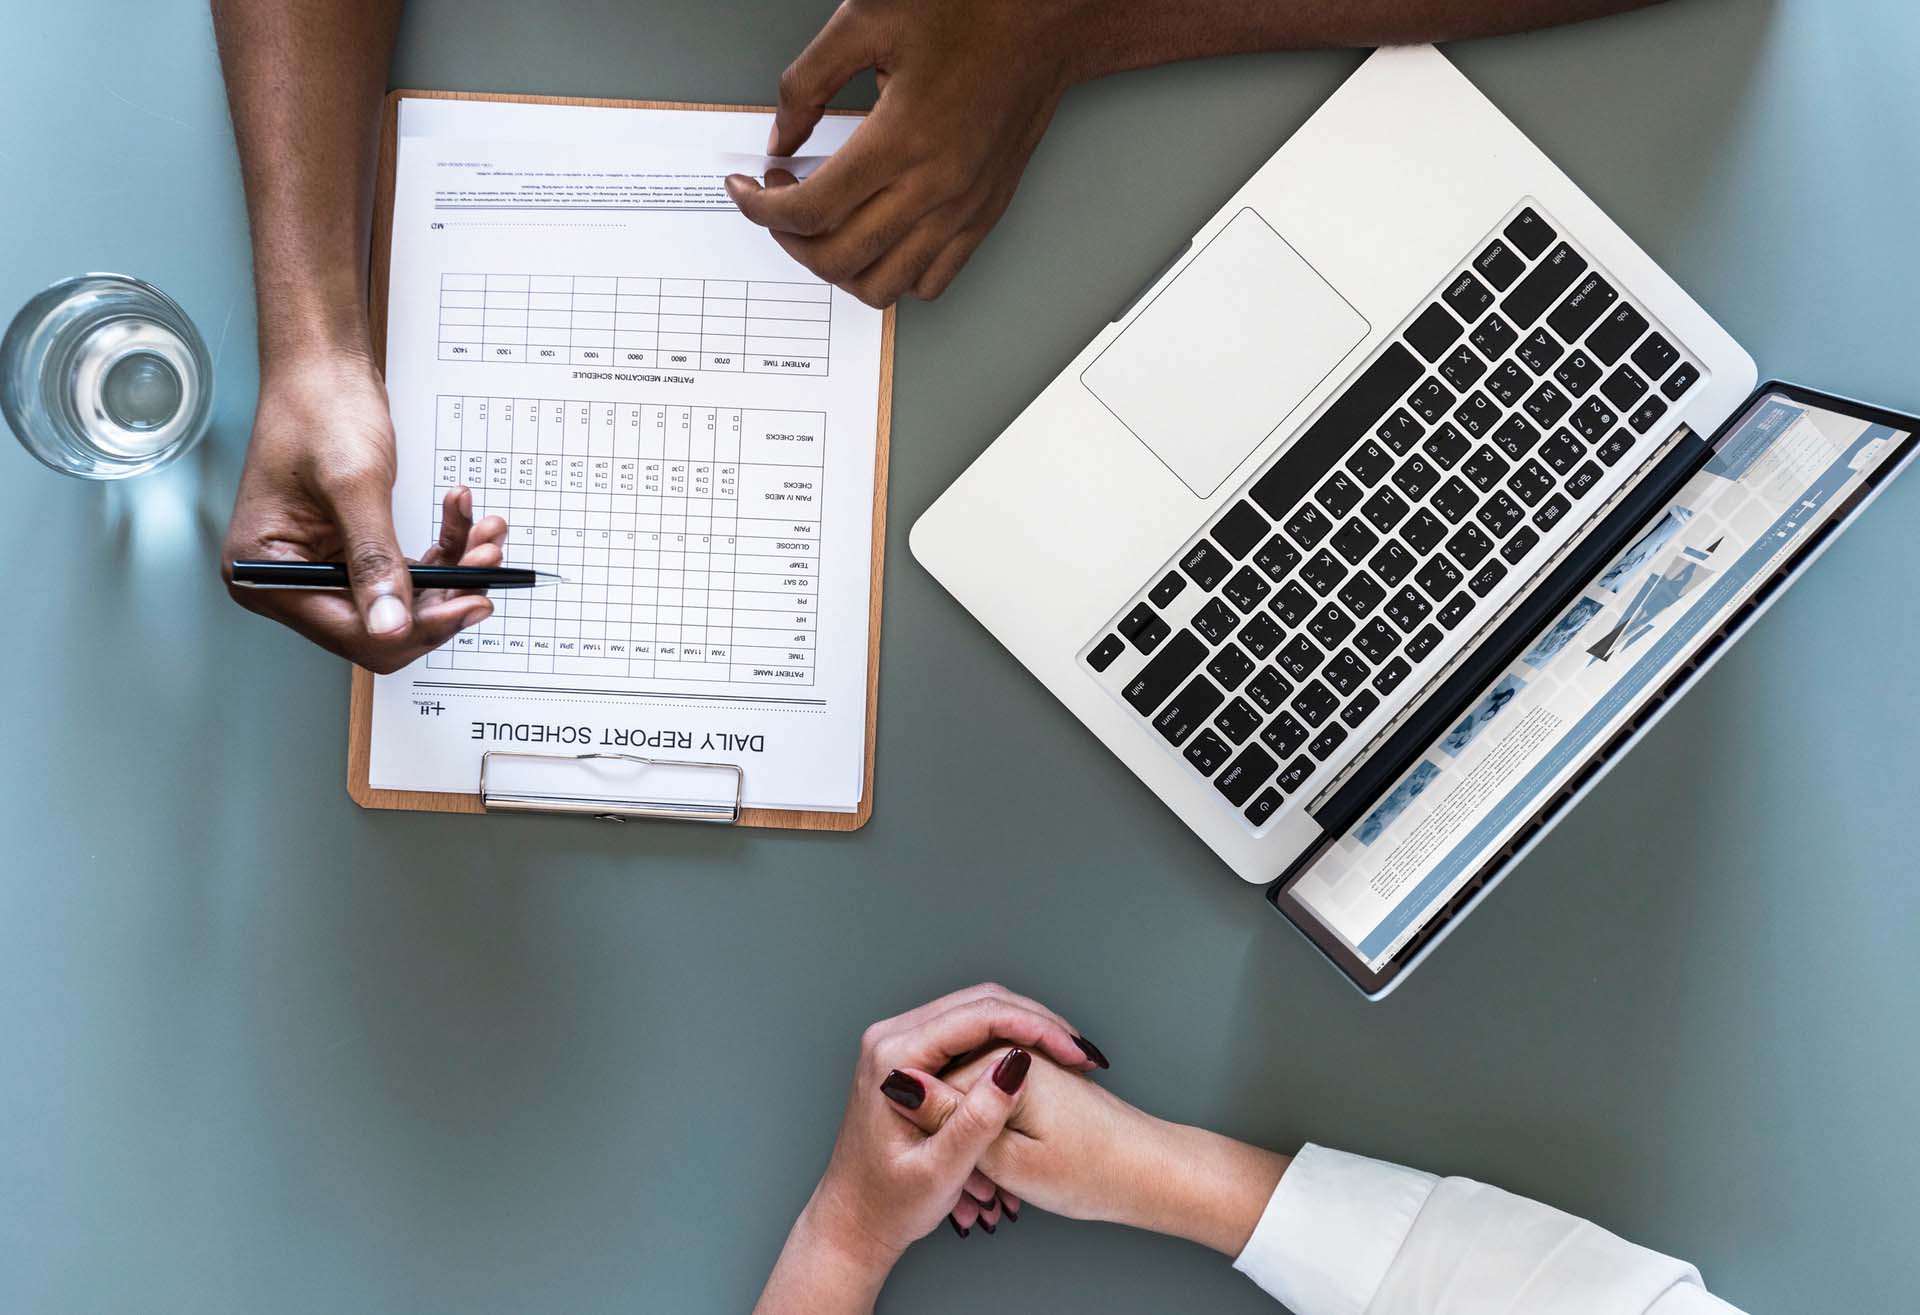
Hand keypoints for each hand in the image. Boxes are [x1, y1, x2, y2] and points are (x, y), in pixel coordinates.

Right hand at [222, 351, 503, 671]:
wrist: (323, 368)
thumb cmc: (319, 409)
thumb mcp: (354, 486)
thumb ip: (374, 560)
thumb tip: (392, 627)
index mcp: (264, 573)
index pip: (351, 632)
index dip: (416, 626)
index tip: (470, 603)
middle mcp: (289, 579)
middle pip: (383, 624)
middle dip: (443, 595)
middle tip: (487, 564)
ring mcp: (321, 565)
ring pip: (405, 597)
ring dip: (453, 569)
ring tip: (486, 534)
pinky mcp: (352, 549)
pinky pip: (407, 568)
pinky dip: (443, 548)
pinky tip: (464, 518)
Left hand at [726, 0, 1082, 305]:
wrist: (1044, 22)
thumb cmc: (971, 10)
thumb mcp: (866, 19)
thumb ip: (807, 82)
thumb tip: (780, 136)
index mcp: (901, 139)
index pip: (808, 210)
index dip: (760, 208)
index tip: (746, 190)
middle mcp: (934, 188)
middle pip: (837, 258)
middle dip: (789, 240)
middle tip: (778, 204)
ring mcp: (962, 211)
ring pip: (883, 285)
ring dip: (837, 268)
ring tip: (822, 229)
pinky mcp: (983, 217)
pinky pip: (931, 282)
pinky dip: (893, 276)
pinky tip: (875, 240)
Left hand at [754, 984, 1104, 1311]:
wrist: (854, 1221)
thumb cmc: (889, 1204)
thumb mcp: (940, 1172)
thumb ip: (976, 1119)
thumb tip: (1016, 1065)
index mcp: (893, 1057)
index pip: (977, 1017)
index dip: (1035, 1029)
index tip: (1076, 1054)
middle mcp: (891, 1037)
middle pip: (979, 1003)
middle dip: (1036, 1022)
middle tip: (1080, 1054)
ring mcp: (899, 1042)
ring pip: (976, 1012)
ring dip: (1025, 1028)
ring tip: (1068, 1058)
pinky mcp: (910, 1055)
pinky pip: (967, 1031)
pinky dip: (1007, 1041)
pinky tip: (1039, 1063)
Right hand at [906, 1049, 1288, 1254]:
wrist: (1150, 1173)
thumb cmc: (1092, 1173)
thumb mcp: (1008, 1161)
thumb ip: (952, 1121)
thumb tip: (901, 1083)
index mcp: (1000, 1060)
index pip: (928, 1083)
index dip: (928, 1131)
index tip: (943, 1172)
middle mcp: (1011, 1050)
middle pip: (947, 1083)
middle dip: (948, 1133)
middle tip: (969, 1186)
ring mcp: (1024, 1062)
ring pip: (969, 1097)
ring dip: (969, 1138)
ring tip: (987, 1188)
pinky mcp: (1035, 1077)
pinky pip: (992, 1101)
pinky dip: (990, 1136)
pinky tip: (1001, 1172)